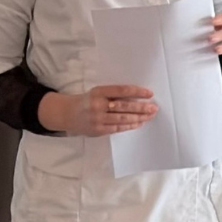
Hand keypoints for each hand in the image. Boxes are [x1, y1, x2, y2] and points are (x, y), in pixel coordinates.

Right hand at [38, 84, 157, 136]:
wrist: (68, 114)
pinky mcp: (98, 130)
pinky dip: (130, 126)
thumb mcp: (97, 93)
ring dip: (139, 117)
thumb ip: (113, 95)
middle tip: (154, 108)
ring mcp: (98, 119)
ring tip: (150, 116)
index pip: (121, 90)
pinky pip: (118, 128)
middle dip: (141, 107)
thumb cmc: (87, 101)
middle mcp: (98, 105)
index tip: (149, 93)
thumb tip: (137, 97)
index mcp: (98, 91)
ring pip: (123, 119)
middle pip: (124, 106)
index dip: (137, 91)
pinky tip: (139, 123)